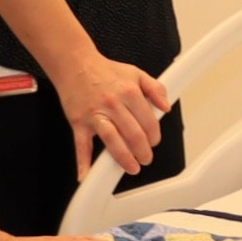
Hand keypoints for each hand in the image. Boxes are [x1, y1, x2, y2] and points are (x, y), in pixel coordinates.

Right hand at [58, 52, 174, 173]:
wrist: (75, 64)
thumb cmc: (104, 71)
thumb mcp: (136, 73)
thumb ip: (156, 89)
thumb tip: (166, 107)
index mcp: (129, 92)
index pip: (148, 122)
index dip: (154, 136)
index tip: (154, 142)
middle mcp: (113, 104)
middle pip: (133, 134)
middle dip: (143, 151)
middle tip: (146, 158)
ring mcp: (94, 115)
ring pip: (112, 141)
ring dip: (124, 158)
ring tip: (132, 167)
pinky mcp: (78, 122)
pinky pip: (81, 145)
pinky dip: (83, 162)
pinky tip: (85, 175)